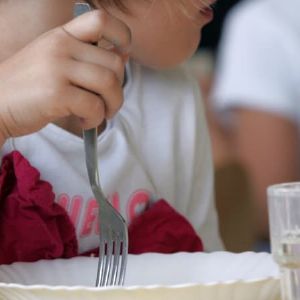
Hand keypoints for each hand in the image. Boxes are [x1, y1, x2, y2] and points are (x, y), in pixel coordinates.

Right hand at [0, 10, 130, 142]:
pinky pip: (94, 106)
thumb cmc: (29, 86)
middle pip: (114, 63)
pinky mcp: (56, 93)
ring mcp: (57, 68)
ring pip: (108, 84)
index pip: (101, 20)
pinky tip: (84, 122)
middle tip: (108, 104)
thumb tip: (123, 56)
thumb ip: (87, 57)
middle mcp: (60, 46)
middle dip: (118, 90)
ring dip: (112, 105)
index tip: (122, 54)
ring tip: (98, 114)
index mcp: (62, 35)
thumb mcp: (55, 61)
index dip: (122, 35)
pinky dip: (95, 119)